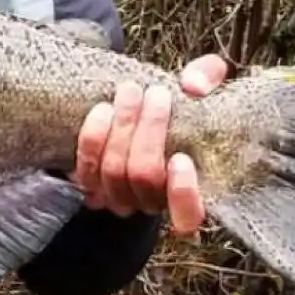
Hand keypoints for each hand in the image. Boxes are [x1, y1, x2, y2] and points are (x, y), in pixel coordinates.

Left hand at [73, 54, 228, 234]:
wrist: (139, 106)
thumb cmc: (180, 103)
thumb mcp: (204, 84)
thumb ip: (209, 76)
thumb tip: (193, 86)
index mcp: (190, 191)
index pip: (188, 217)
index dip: (183, 194)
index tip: (181, 158)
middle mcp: (153, 201)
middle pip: (144, 177)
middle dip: (149, 132)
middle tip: (155, 94)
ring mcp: (119, 195)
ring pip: (113, 173)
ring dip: (122, 129)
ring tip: (130, 92)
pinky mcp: (90, 182)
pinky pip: (85, 169)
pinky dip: (92, 139)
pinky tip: (103, 110)